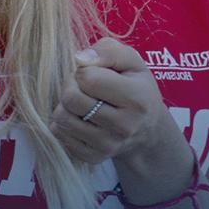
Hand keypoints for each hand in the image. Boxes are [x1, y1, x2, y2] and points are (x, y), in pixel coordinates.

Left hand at [51, 38, 175, 166]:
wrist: (149, 130)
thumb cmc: (136, 87)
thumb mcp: (132, 62)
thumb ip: (108, 50)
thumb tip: (79, 59)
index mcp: (137, 98)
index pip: (88, 78)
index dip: (84, 71)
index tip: (95, 74)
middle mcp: (124, 125)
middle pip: (70, 98)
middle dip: (71, 86)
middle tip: (83, 87)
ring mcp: (108, 145)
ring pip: (61, 118)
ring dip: (65, 105)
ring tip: (81, 102)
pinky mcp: (94, 157)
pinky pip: (59, 135)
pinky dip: (64, 124)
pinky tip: (81, 119)